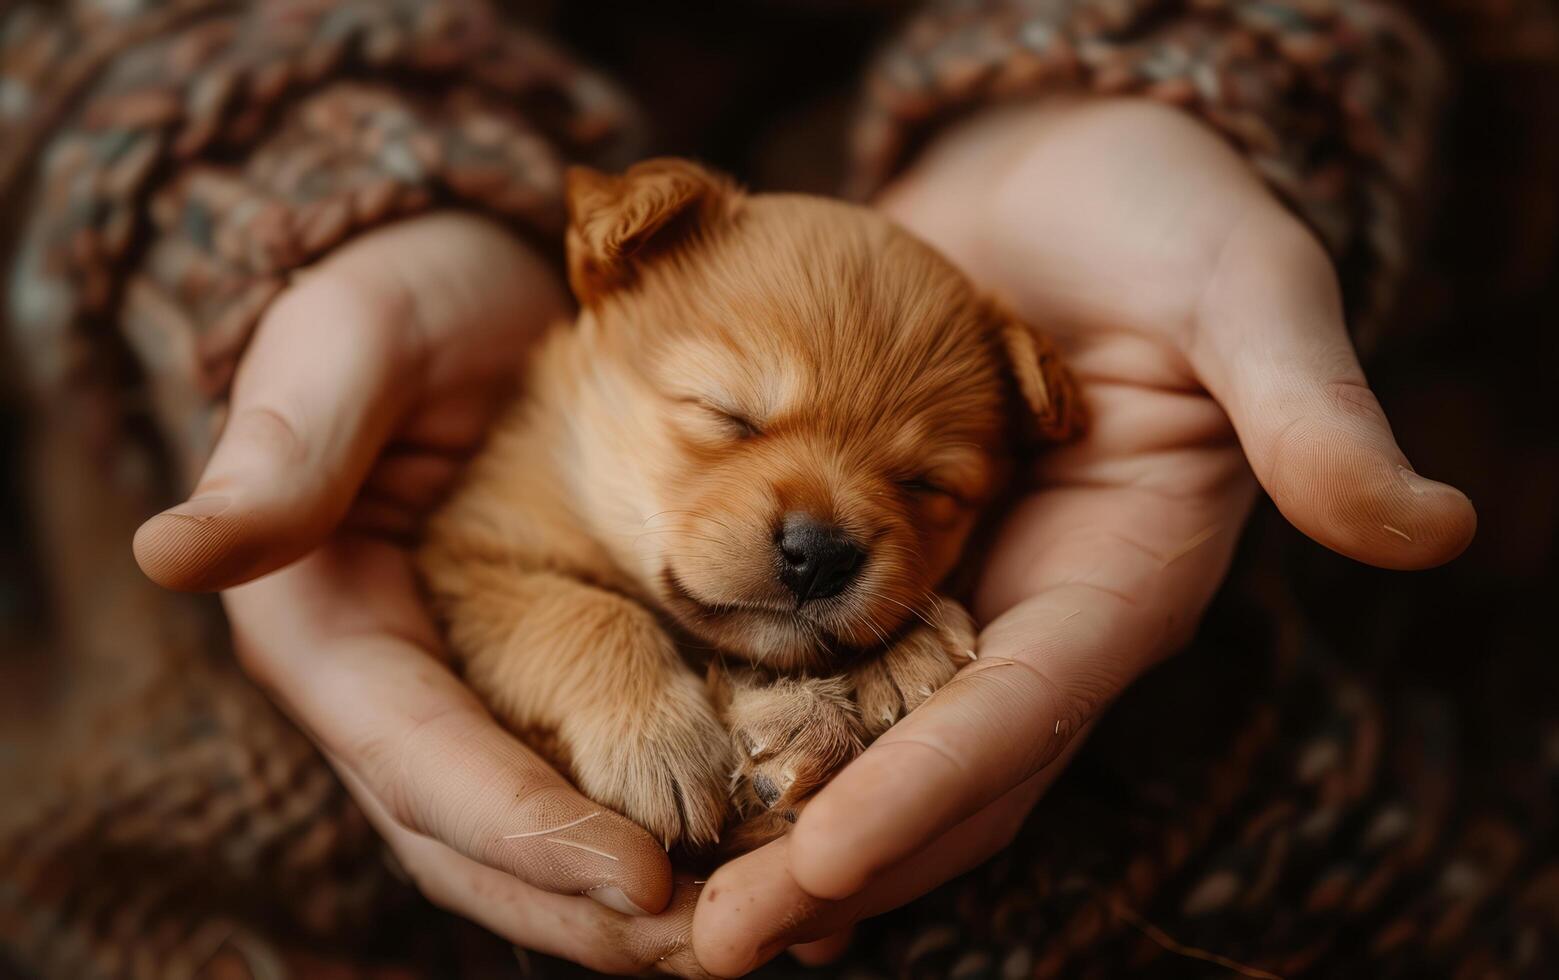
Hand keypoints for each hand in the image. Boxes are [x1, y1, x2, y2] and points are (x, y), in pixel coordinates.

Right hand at [133, 213, 708, 975]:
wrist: (476, 284)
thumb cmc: (400, 300)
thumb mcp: (346, 347)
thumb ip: (283, 450)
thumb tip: (171, 556)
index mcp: (333, 634)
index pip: (422, 763)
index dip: (522, 831)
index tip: (637, 879)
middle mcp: (404, 692)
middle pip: (486, 845)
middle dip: (598, 910)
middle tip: (730, 942)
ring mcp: (483, 695)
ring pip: (551, 841)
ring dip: (647, 907)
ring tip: (771, 926)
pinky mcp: (557, 678)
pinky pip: (610, 782)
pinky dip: (684, 831)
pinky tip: (771, 850)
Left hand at [691, 97, 1476, 972]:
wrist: (1059, 176)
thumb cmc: (1162, 213)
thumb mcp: (1245, 289)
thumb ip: (1308, 405)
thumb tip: (1428, 530)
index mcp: (1122, 579)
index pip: (1022, 713)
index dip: (927, 791)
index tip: (819, 863)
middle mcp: (1032, 613)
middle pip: (936, 772)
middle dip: (834, 864)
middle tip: (716, 944)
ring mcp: (950, 593)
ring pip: (866, 746)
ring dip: (778, 831)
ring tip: (673, 913)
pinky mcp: (879, 555)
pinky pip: (814, 664)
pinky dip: (752, 733)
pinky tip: (675, 776)